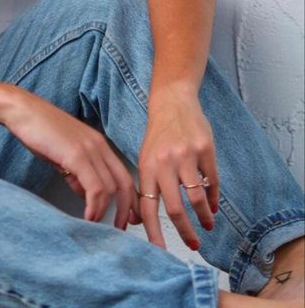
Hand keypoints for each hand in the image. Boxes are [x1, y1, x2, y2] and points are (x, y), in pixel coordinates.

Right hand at [1, 89, 138, 229]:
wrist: (22, 110)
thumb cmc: (38, 130)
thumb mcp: (63, 154)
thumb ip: (77, 173)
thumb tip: (86, 195)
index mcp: (98, 143)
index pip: (123, 174)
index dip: (129, 198)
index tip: (126, 218)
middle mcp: (99, 145)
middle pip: (123, 183)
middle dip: (124, 209)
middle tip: (119, 228)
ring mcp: (89, 149)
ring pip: (109, 188)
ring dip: (104, 211)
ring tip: (94, 224)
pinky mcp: (76, 155)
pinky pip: (95, 187)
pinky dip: (94, 206)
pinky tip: (87, 216)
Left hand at [137, 87, 218, 249]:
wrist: (172, 101)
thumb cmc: (158, 135)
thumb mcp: (145, 157)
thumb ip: (147, 186)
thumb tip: (142, 220)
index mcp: (146, 167)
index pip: (147, 206)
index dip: (153, 232)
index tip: (160, 253)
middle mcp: (164, 162)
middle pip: (174, 208)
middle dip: (185, 232)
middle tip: (193, 244)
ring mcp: (185, 155)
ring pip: (196, 198)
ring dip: (204, 218)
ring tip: (207, 225)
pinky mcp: (205, 149)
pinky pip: (211, 182)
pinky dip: (213, 198)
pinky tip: (212, 206)